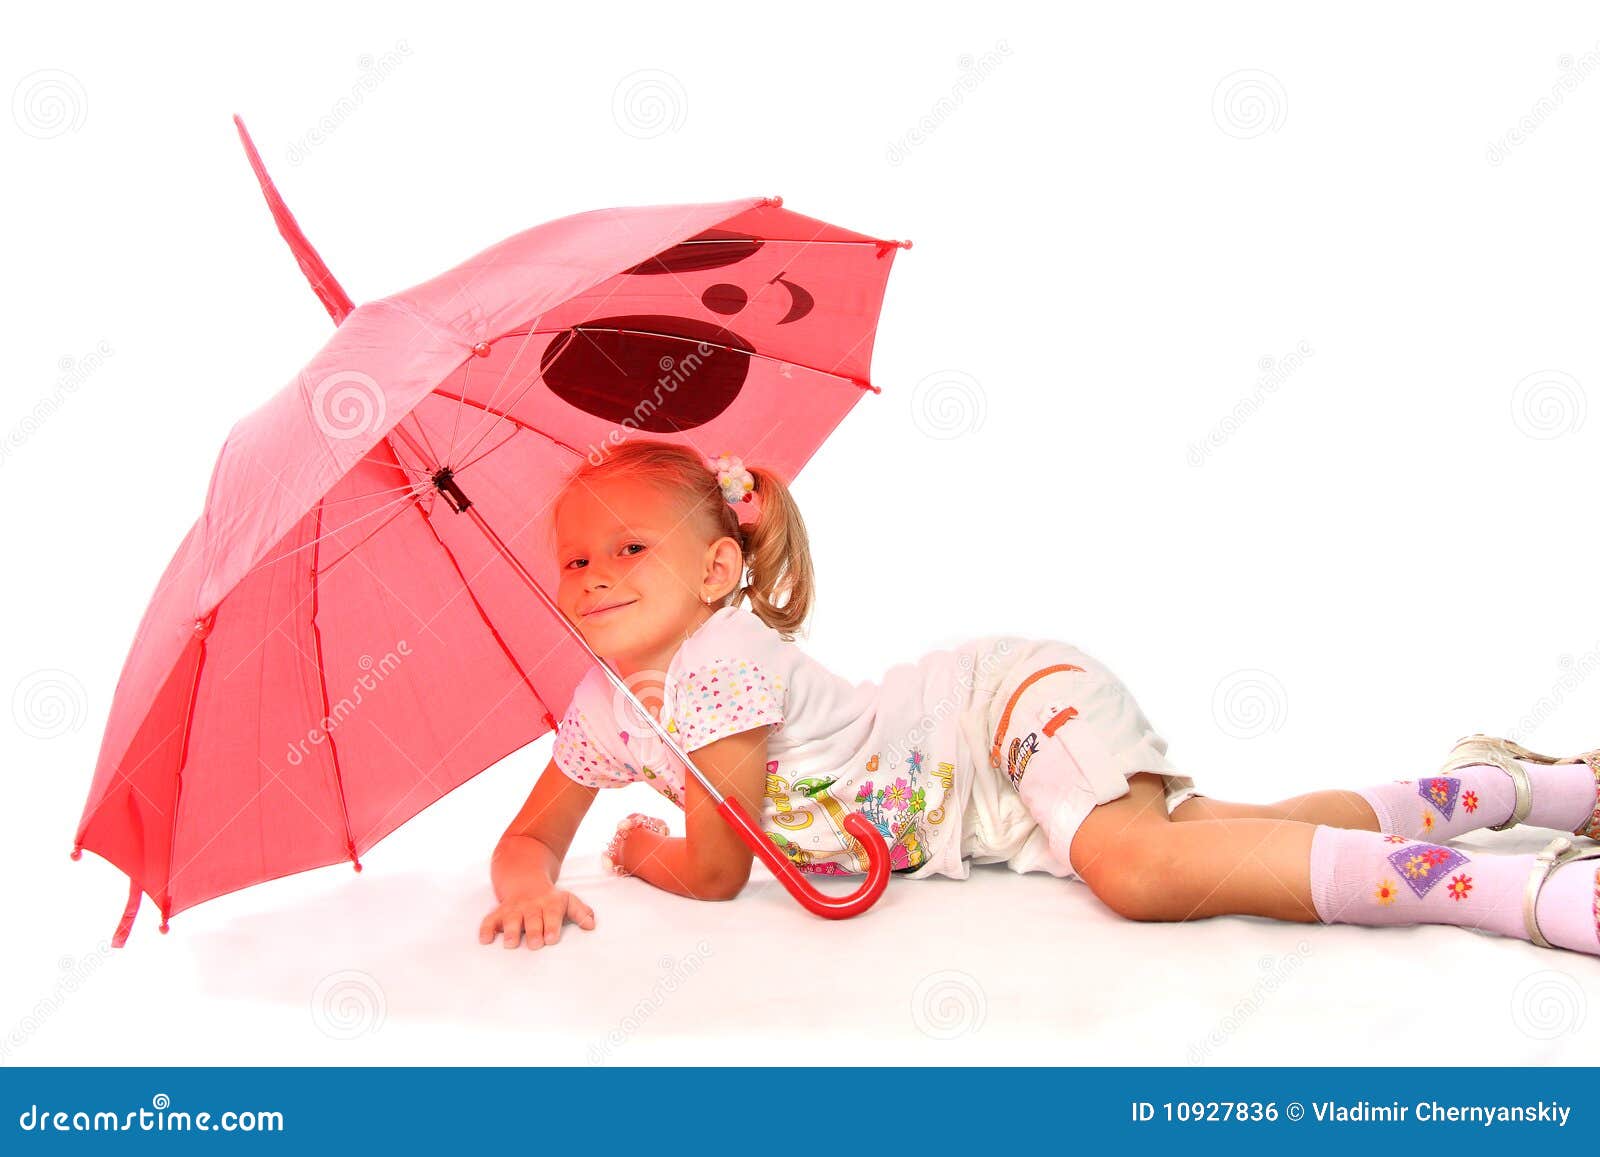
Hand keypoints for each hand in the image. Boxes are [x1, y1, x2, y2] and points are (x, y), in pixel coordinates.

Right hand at [479, 888, 594, 949]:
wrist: (525, 880)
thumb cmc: (549, 899)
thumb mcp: (567, 900)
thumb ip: (580, 912)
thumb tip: (592, 925)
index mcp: (549, 903)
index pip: (552, 913)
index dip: (552, 925)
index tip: (552, 938)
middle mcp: (531, 906)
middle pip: (532, 918)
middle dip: (533, 930)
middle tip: (535, 944)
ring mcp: (514, 909)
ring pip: (511, 918)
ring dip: (511, 930)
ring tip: (511, 944)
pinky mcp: (499, 913)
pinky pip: (490, 919)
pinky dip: (486, 928)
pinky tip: (485, 940)